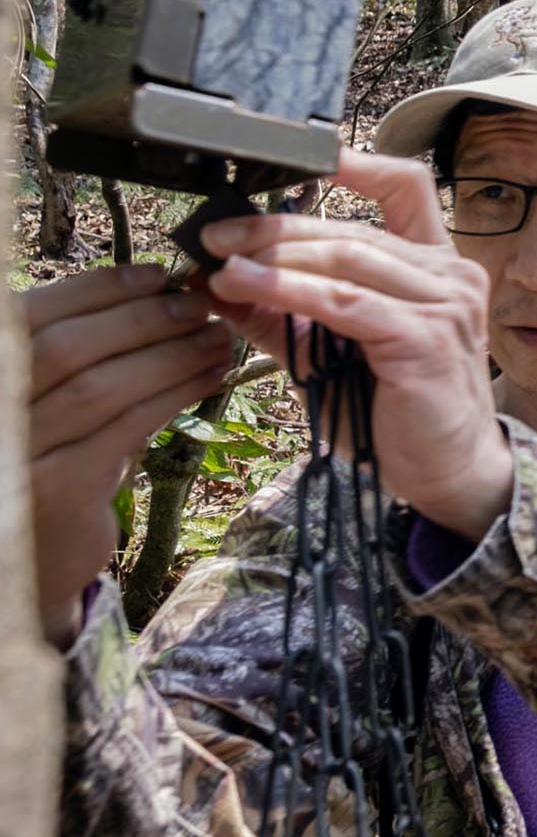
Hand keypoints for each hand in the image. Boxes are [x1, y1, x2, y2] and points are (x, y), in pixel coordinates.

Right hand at [27, 266, 235, 646]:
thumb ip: (84, 354)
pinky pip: (127, 426)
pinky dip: (175, 394)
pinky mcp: (57, 489)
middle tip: (199, 304)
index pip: (33, 315)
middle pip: (67, 346)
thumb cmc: (52, 462)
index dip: (98, 288)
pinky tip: (210, 378)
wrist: (30, 561)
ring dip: (171, 354)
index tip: (156, 274)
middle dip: (143, 317)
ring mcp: (17, 451)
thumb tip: (157, 292)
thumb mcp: (53, 403)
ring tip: (217, 339)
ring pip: (102, 385)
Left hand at [203, 150, 511, 540]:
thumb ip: (287, 313)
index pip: (407, 189)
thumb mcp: (332, 353)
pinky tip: (245, 287)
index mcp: (437, 266)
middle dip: (274, 226)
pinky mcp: (425, 338)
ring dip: (274, 257)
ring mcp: (445, 304)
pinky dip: (288, 291)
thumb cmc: (395, 413)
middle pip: (354, 227)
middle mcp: (450, 275)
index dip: (358, 164)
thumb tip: (219, 279)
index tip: (298, 161)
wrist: (445, 472)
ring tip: (219, 261)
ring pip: (348, 259)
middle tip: (214, 232)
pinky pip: (346, 303)